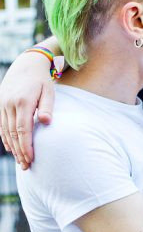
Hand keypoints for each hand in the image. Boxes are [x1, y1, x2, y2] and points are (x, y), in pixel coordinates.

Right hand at [0, 51, 53, 168]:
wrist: (26, 65)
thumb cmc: (42, 80)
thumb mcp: (49, 91)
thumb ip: (48, 107)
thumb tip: (47, 123)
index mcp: (23, 102)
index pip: (23, 129)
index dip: (26, 145)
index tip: (31, 158)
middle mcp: (10, 105)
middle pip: (13, 134)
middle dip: (20, 151)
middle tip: (27, 166)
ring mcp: (3, 105)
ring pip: (5, 131)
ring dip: (13, 147)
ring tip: (21, 161)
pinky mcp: (0, 106)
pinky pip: (1, 126)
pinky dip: (6, 138)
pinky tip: (12, 148)